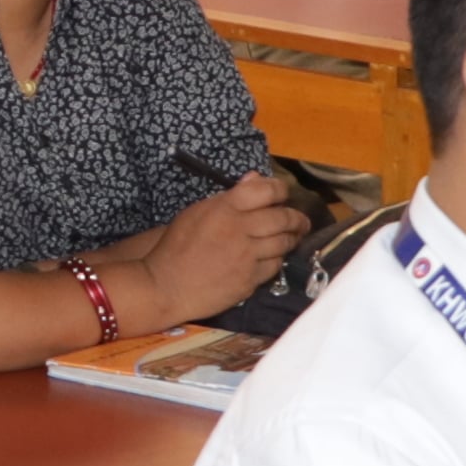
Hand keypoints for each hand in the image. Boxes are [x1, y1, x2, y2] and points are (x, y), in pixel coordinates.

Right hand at [143, 171, 306, 322]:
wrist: (166, 286)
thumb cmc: (176, 246)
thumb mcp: (196, 212)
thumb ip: (228, 196)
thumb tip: (255, 179)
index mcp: (224, 208)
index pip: (265, 190)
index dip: (280, 189)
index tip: (283, 193)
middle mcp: (239, 229)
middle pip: (282, 217)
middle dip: (296, 217)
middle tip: (300, 220)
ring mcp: (247, 256)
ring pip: (283, 243)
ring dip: (292, 238)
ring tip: (294, 237)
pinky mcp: (249, 279)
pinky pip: (274, 266)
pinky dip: (277, 259)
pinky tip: (275, 257)